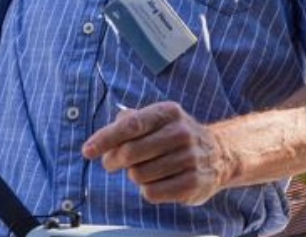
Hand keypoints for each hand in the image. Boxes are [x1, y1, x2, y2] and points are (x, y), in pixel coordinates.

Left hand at [80, 101, 234, 205]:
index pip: (131, 125)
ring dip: (135, 175)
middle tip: (111, 163)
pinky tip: (158, 182)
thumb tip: (105, 135)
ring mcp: (189, 158)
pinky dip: (147, 190)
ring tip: (145, 170)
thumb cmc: (175, 137)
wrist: (218, 155)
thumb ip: (129, 122)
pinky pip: (152, 193)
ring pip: (139, 175)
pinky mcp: (192, 183)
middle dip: (114, 161)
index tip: (87, 151)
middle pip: (130, 153)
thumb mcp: (157, 119)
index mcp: (169, 113)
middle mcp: (181, 132)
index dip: (106, 138)